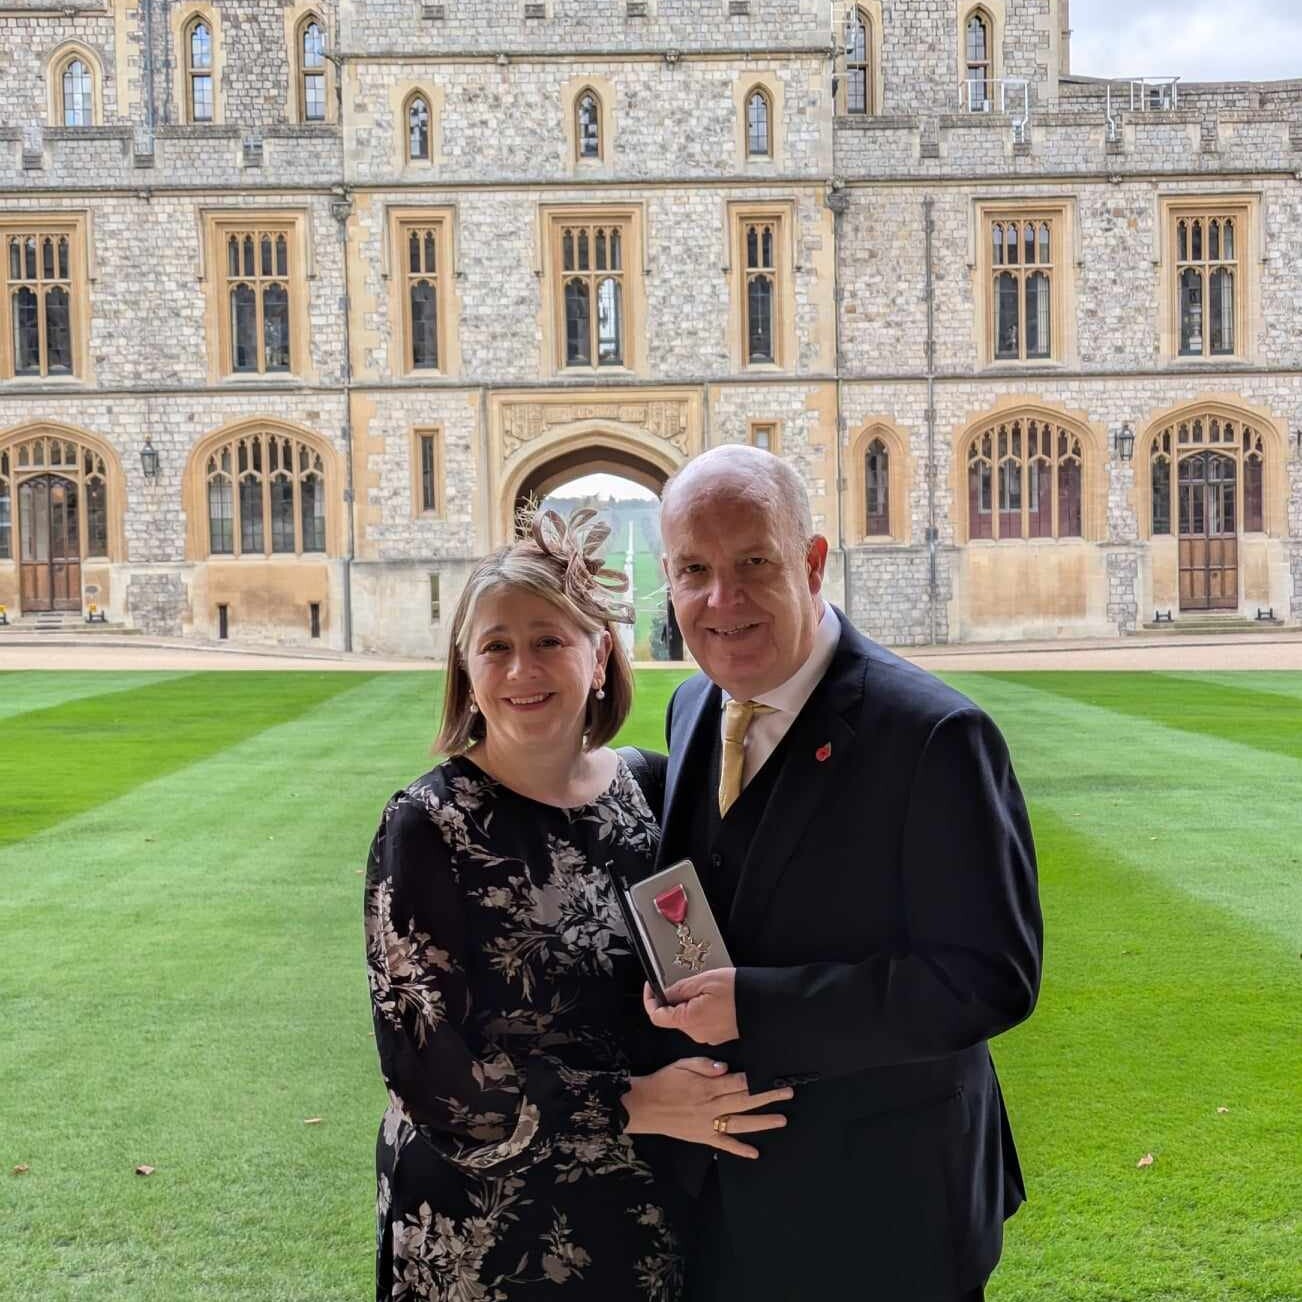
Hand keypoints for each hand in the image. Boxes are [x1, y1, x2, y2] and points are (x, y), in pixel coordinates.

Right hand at [622, 1057, 792, 1159]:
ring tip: (781, 1120)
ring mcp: (707, 1124)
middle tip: (788, 1092)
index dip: (756, 1079)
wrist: (644, 1105)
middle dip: (767, 1096)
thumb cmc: (664, 1081)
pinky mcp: (702, 1137)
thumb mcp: (682, 1064)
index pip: (737, 1082)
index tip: (773, 1076)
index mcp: (706, 1086)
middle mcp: (710, 1107)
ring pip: (739, 1123)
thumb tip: (726, 1068)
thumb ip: (704, 1064)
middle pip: (743, 1101)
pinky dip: (739, 1149)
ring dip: (761, 1122)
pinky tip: (754, 1153)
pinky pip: (723, 1145)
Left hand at [643, 969, 738, 1044]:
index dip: (650, 999)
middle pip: (672, 1016)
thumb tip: (663, 993)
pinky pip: (701, 1021)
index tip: (651, 986)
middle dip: (674, 998)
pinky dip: (701, 1008)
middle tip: (687, 981)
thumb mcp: (703, 981)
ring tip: (706, 987)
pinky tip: (714, 997)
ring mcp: (707, 1036)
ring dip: (689, 1002)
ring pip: (687, 1017)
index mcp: (689, 1020)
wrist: (765, 1004)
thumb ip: (679, 988)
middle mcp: (696, 1033)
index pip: (656, 1016)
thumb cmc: (738, 992)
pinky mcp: (717, 1035)